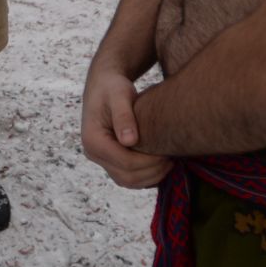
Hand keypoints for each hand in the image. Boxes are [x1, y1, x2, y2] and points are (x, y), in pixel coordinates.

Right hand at [81, 62, 170, 188]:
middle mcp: (92, 153)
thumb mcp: (119, 95)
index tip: (168, 152)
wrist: (104, 85)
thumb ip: (123, 116)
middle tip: (173, 159)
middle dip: (152, 171)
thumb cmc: (113, 87)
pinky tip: (160, 165)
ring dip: (150, 177)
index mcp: (92, 140)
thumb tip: (129, 141)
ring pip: (127, 181)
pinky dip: (145, 177)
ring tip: (169, 162)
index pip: (125, 162)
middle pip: (126, 176)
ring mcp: (100, 159)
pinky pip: (127, 178)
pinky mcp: (109, 160)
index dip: (149, 162)